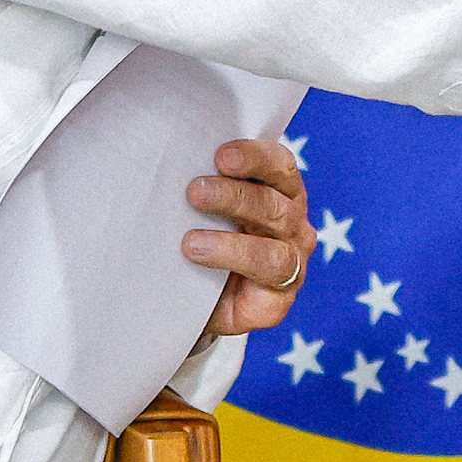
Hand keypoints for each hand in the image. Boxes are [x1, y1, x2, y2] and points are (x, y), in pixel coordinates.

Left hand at [184, 138, 317, 337]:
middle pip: (273, 199)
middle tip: (195, 190)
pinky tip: (200, 256)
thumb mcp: (204, 214)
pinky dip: (234, 258)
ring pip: (274, 234)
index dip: (254, 156)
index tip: (221, 154)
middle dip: (234, 193)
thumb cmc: (204, 245)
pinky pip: (269, 269)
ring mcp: (293, 256)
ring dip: (232, 234)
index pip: (279, 164)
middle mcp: (293, 220)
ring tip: (190, 239)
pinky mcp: (283, 292)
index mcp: (279, 191)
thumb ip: (201, 190)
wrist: (203, 307)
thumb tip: (167, 166)